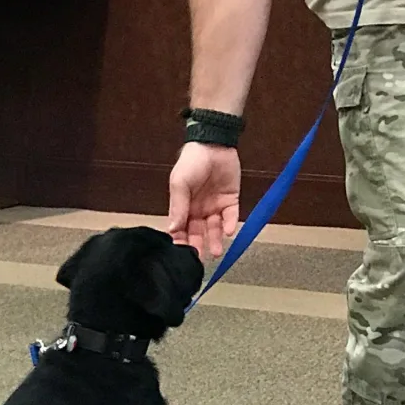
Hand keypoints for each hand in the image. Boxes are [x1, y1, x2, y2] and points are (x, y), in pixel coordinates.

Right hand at [167, 142, 240, 260]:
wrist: (213, 144)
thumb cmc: (191, 162)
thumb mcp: (180, 183)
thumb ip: (178, 206)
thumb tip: (172, 229)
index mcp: (183, 206)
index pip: (181, 229)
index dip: (181, 241)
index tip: (181, 255)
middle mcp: (199, 209)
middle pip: (198, 232)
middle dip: (199, 246)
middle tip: (200, 260)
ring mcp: (215, 206)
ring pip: (215, 228)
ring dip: (216, 240)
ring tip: (216, 252)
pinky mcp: (231, 200)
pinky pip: (231, 216)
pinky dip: (229, 225)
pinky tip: (228, 233)